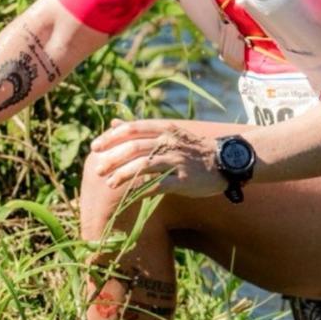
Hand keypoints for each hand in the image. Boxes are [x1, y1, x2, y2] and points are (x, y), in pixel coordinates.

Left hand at [88, 118, 229, 197]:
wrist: (226, 161)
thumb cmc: (193, 148)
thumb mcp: (169, 132)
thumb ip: (141, 129)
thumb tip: (114, 123)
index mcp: (164, 128)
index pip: (132, 129)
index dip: (111, 138)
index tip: (95, 147)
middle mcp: (169, 142)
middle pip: (134, 147)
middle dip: (112, 159)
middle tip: (98, 170)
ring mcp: (177, 161)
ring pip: (143, 165)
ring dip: (123, 175)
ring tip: (110, 184)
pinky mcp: (184, 180)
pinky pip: (158, 185)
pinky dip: (142, 190)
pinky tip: (130, 195)